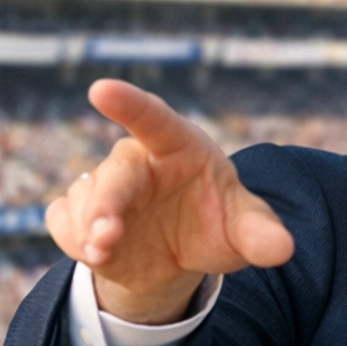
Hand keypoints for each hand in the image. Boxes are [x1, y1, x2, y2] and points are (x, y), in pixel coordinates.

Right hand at [47, 80, 294, 324]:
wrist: (180, 255)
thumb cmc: (215, 222)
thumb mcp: (244, 229)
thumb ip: (261, 234)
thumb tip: (284, 249)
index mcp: (178, 145)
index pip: (154, 119)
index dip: (130, 104)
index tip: (101, 90)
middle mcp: (137, 161)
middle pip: (115, 173)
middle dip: (106, 204)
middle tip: (107, 236)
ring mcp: (103, 186)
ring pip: (83, 199)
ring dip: (88, 228)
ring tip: (104, 253)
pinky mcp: (78, 214)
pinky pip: (62, 220)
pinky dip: (72, 239)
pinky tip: (97, 254)